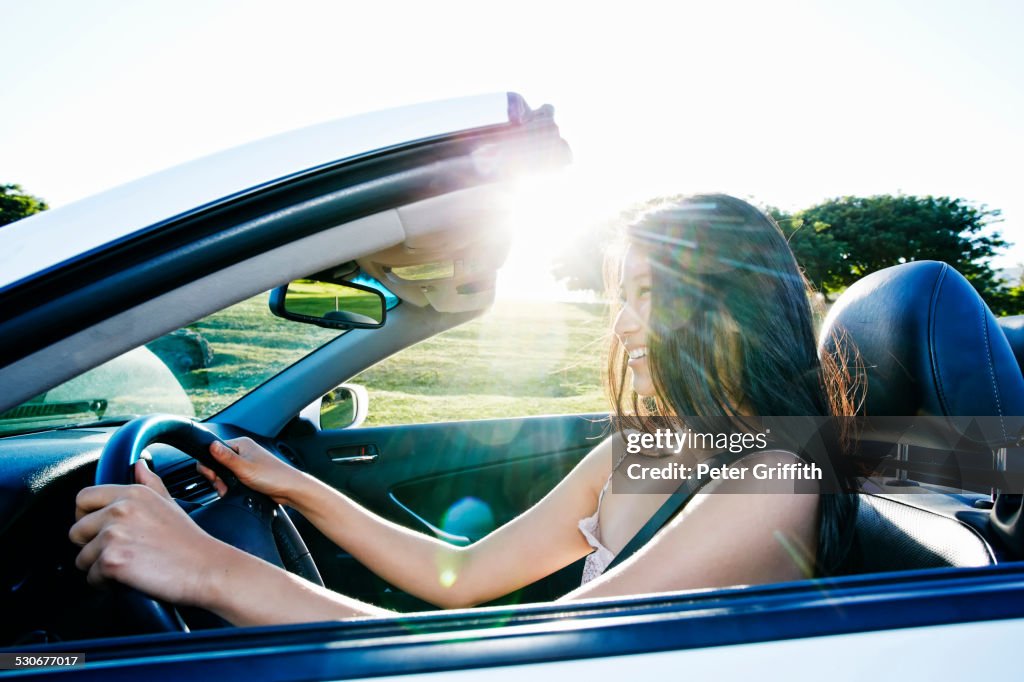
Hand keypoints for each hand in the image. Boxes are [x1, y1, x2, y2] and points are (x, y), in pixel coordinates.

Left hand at [69, 460, 229, 606]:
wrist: (206, 569)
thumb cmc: (190, 542)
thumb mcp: (169, 503)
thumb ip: (149, 483)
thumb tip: (139, 465)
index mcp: (132, 493)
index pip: (83, 498)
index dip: (85, 516)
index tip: (98, 529)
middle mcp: (120, 510)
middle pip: (76, 530)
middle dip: (90, 546)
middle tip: (115, 553)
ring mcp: (114, 535)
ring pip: (81, 557)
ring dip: (98, 567)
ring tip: (126, 567)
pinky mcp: (112, 561)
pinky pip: (91, 577)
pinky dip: (105, 584)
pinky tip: (127, 579)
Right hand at [198, 437, 305, 506]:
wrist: (289, 489)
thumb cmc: (272, 476)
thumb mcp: (244, 468)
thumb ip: (226, 457)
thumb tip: (211, 444)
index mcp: (241, 444)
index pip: (214, 449)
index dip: (210, 464)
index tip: (213, 476)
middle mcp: (243, 451)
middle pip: (217, 462)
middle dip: (216, 476)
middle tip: (221, 486)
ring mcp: (245, 463)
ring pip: (224, 472)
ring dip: (222, 483)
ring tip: (227, 490)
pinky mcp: (248, 474)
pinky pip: (232, 478)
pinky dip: (229, 486)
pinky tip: (232, 491)